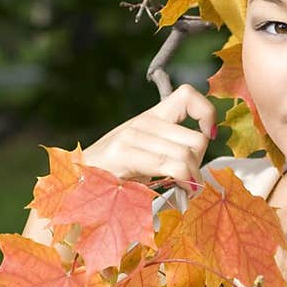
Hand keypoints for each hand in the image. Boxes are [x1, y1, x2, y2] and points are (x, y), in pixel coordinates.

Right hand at [80, 82, 217, 183]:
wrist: (77, 183)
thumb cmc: (114, 175)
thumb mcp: (145, 157)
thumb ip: (170, 152)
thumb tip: (199, 164)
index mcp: (151, 118)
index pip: (187, 95)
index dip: (207, 113)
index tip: (209, 135)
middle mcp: (144, 122)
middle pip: (196, 138)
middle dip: (201, 164)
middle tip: (190, 179)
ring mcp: (133, 136)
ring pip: (187, 154)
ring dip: (193, 178)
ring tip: (185, 189)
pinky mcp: (125, 153)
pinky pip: (170, 165)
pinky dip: (183, 181)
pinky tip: (181, 191)